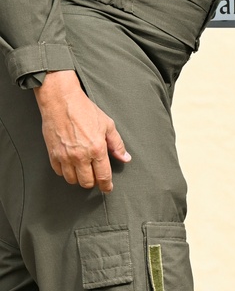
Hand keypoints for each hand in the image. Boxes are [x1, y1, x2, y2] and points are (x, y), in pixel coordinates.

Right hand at [34, 70, 130, 192]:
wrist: (61, 101)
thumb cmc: (85, 110)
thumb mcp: (107, 125)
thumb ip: (117, 144)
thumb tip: (125, 158)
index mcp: (97, 149)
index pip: (103, 176)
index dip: (106, 186)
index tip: (107, 188)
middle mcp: (80, 156)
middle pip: (87, 182)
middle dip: (93, 182)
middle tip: (95, 176)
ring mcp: (65, 156)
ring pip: (72, 180)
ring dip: (79, 178)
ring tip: (83, 170)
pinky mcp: (53, 154)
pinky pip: (59, 172)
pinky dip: (65, 171)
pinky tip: (70, 164)